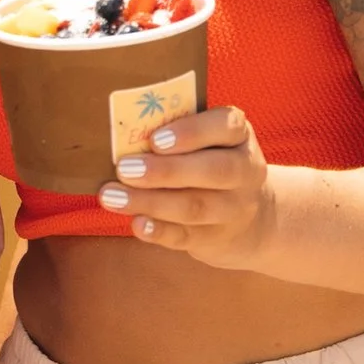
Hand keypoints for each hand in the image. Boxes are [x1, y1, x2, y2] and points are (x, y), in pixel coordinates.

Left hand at [96, 102, 278, 272]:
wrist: (251, 219)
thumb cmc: (210, 163)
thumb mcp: (208, 141)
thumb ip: (176, 135)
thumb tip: (123, 135)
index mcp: (239, 136)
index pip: (226, 125)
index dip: (192, 131)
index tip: (155, 139)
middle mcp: (244, 171)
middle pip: (212, 170)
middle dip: (165, 170)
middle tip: (124, 169)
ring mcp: (234, 209)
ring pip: (195, 206)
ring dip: (150, 202)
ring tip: (112, 196)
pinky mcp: (216, 238)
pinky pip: (187, 236)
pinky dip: (159, 231)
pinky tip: (136, 223)